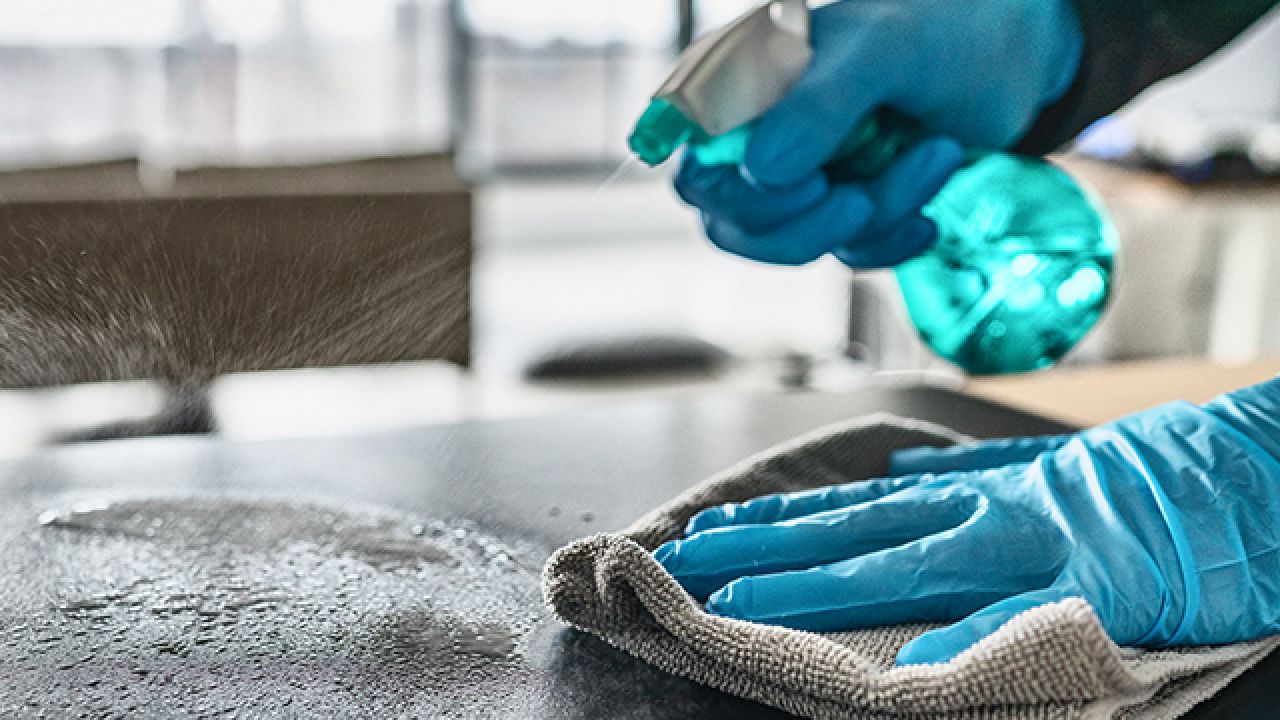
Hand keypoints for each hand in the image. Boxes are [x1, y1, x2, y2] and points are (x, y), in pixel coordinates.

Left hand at [655, 379, 1279, 665]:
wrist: (1251, 468)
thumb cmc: (1153, 477)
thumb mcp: (1049, 470)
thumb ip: (977, 485)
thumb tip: (904, 479)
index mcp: (980, 488)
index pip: (857, 505)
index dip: (784, 520)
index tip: (717, 532)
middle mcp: (988, 508)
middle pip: (856, 529)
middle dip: (770, 548)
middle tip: (692, 563)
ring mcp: (1034, 542)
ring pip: (904, 562)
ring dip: (820, 582)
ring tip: (745, 599)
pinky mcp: (1093, 582)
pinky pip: (1017, 617)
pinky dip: (962, 640)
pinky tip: (909, 669)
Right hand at [675, 0, 1082, 266]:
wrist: (1017, 57)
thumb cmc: (943, 30)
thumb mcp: (883, 52)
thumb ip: (818, 106)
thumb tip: (760, 173)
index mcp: (742, 84)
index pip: (693, 162)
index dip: (734, 192)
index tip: (807, 183)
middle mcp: (758, 134)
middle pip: (729, 220)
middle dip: (805, 223)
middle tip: (864, 198)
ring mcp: (800, 177)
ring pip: (794, 243)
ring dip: (874, 217)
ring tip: (935, 156)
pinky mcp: (843, 209)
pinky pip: (847, 253)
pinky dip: (893, 239)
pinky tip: (930, 209)